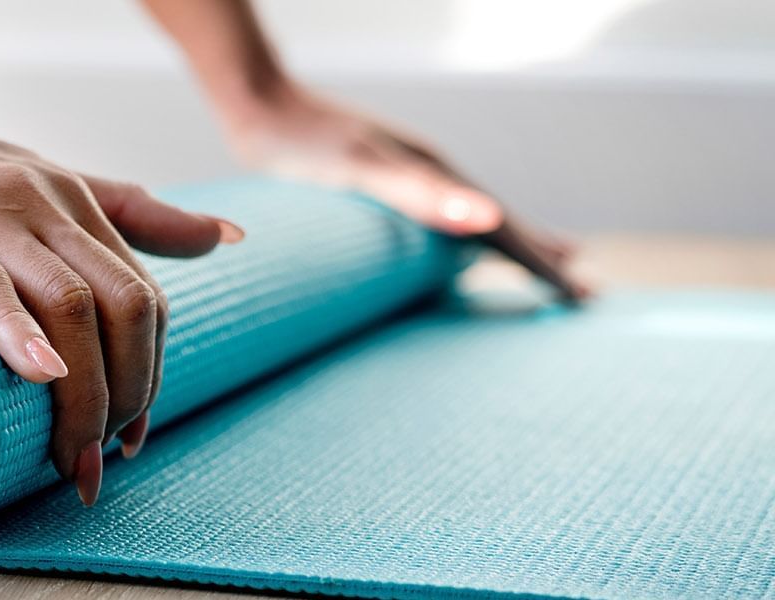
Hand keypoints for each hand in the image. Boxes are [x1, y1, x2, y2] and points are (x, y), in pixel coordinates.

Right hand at [0, 115, 243, 504]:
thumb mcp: (40, 183)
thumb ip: (128, 211)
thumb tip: (228, 237)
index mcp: (72, 199)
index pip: (141, 296)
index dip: (148, 374)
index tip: (130, 436)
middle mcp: (40, 199)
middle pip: (120, 305)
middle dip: (124, 394)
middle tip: (98, 461)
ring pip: (66, 304)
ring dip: (81, 395)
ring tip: (67, 458)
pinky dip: (16, 334)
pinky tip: (39, 376)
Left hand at [226, 88, 589, 301]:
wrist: (255, 101)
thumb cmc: (300, 142)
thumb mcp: (362, 169)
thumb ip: (422, 194)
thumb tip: (490, 219)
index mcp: (438, 175)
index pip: (505, 229)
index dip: (541, 265)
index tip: (580, 297)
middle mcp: (430, 171)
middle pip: (499, 221)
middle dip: (540, 258)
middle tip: (583, 293)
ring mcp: (406, 174)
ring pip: (473, 216)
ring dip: (508, 243)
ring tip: (544, 263)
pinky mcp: (376, 181)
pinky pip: (438, 216)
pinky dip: (462, 235)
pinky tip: (453, 244)